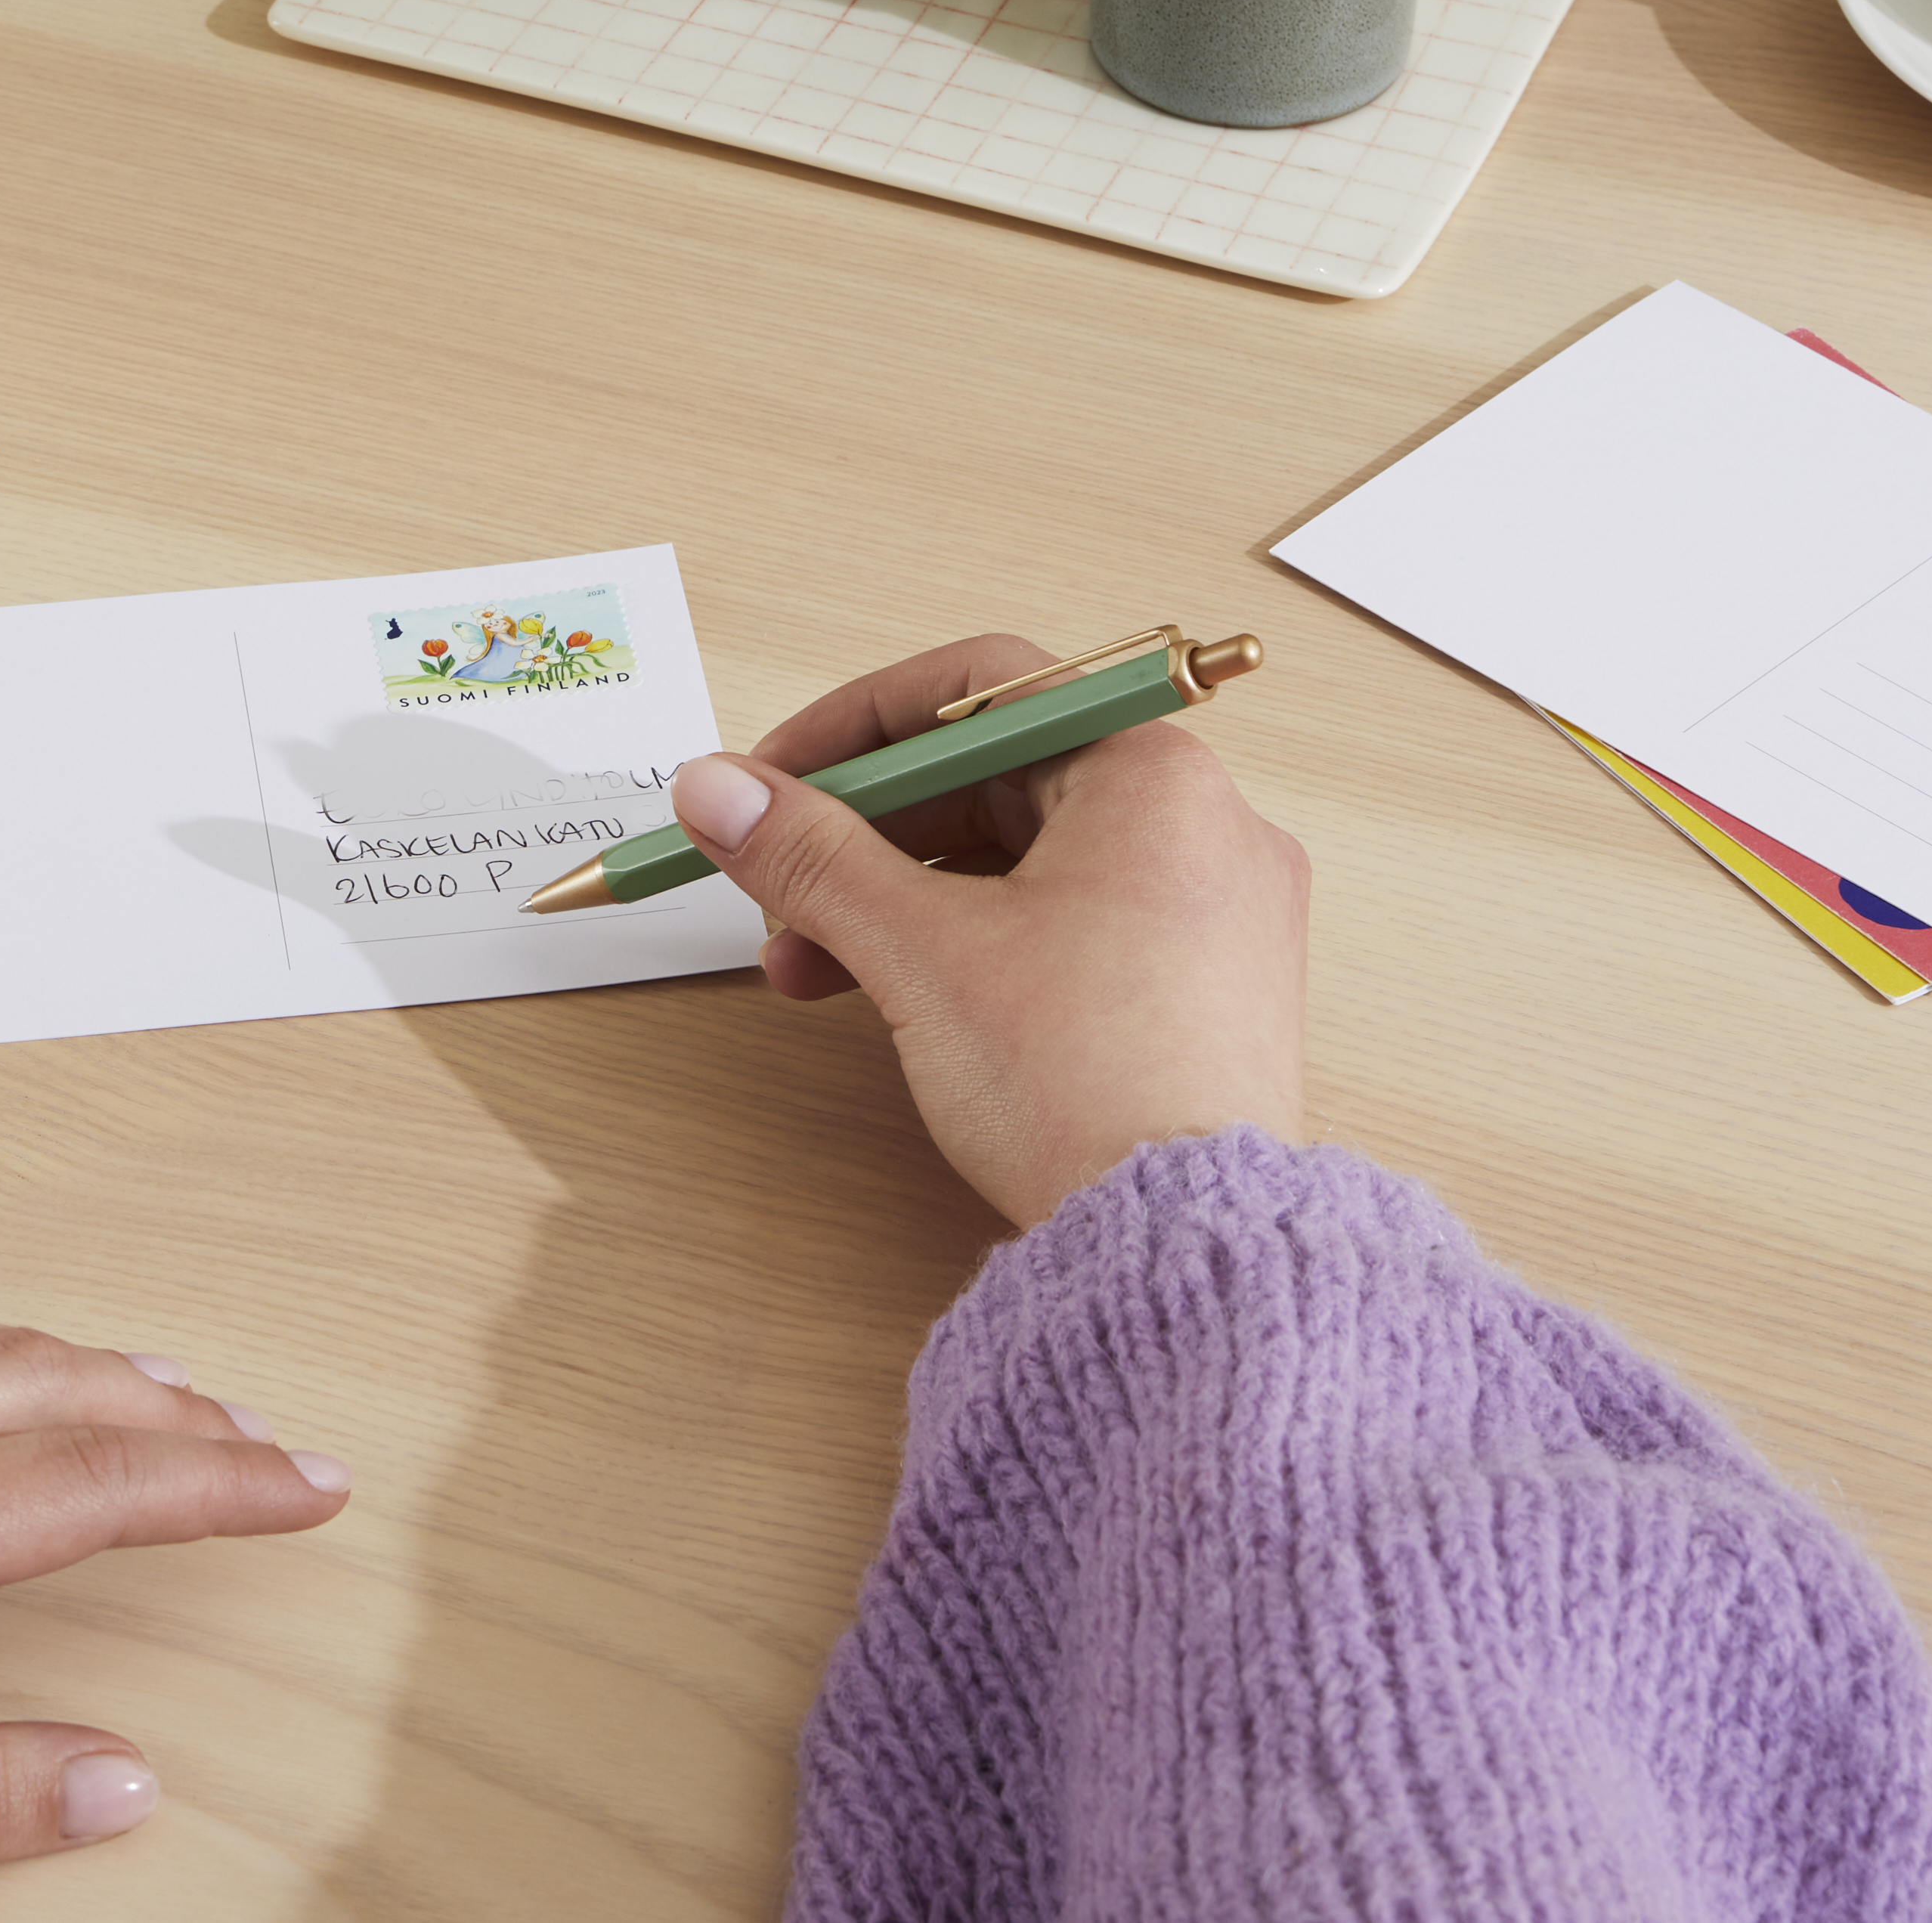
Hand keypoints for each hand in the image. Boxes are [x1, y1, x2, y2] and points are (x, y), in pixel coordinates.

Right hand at [675, 632, 1308, 1225]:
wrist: (1180, 1245)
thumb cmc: (1083, 1083)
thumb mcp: (918, 951)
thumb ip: (809, 854)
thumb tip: (718, 789)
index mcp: (1154, 777)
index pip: (982, 687)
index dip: (856, 727)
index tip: (775, 777)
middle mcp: (1204, 825)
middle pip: (996, 779)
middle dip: (864, 837)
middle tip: (776, 886)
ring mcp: (1214, 912)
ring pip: (1024, 861)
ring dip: (900, 902)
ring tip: (808, 971)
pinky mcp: (1203, 990)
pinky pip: (1066, 924)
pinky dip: (972, 946)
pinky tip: (896, 999)